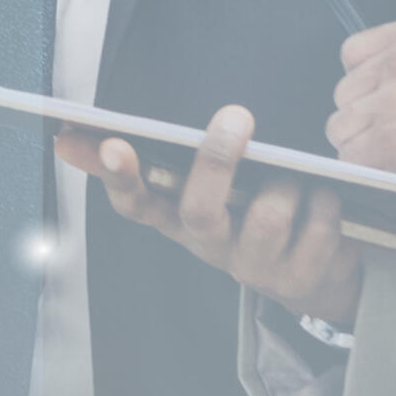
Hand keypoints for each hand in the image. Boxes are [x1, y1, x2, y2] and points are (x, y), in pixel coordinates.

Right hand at [57, 106, 362, 327]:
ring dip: (289, 183)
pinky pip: (318, 224)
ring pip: (268, 215)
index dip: (121, 178)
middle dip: (217, 160)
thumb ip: (158, 158)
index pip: (136, 204)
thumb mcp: (206, 187)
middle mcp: (210, 248)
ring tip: (299, 175)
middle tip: (236, 115)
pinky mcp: (298, 279)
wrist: (312, 275)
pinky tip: (325, 199)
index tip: (113, 144)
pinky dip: (326, 201)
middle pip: (200, 210)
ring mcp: (253, 268)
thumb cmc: (251, 212)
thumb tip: (70, 134)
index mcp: (179, 221)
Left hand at [328, 13, 395, 199]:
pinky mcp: (385, 140)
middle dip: (365, 115)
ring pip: (341, 125)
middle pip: (346, 91)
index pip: (354, 52)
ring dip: (364, 144)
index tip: (379, 97)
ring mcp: (389, 99)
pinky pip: (349, 157)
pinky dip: (368, 169)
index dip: (365, 80)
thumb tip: (382, 79)